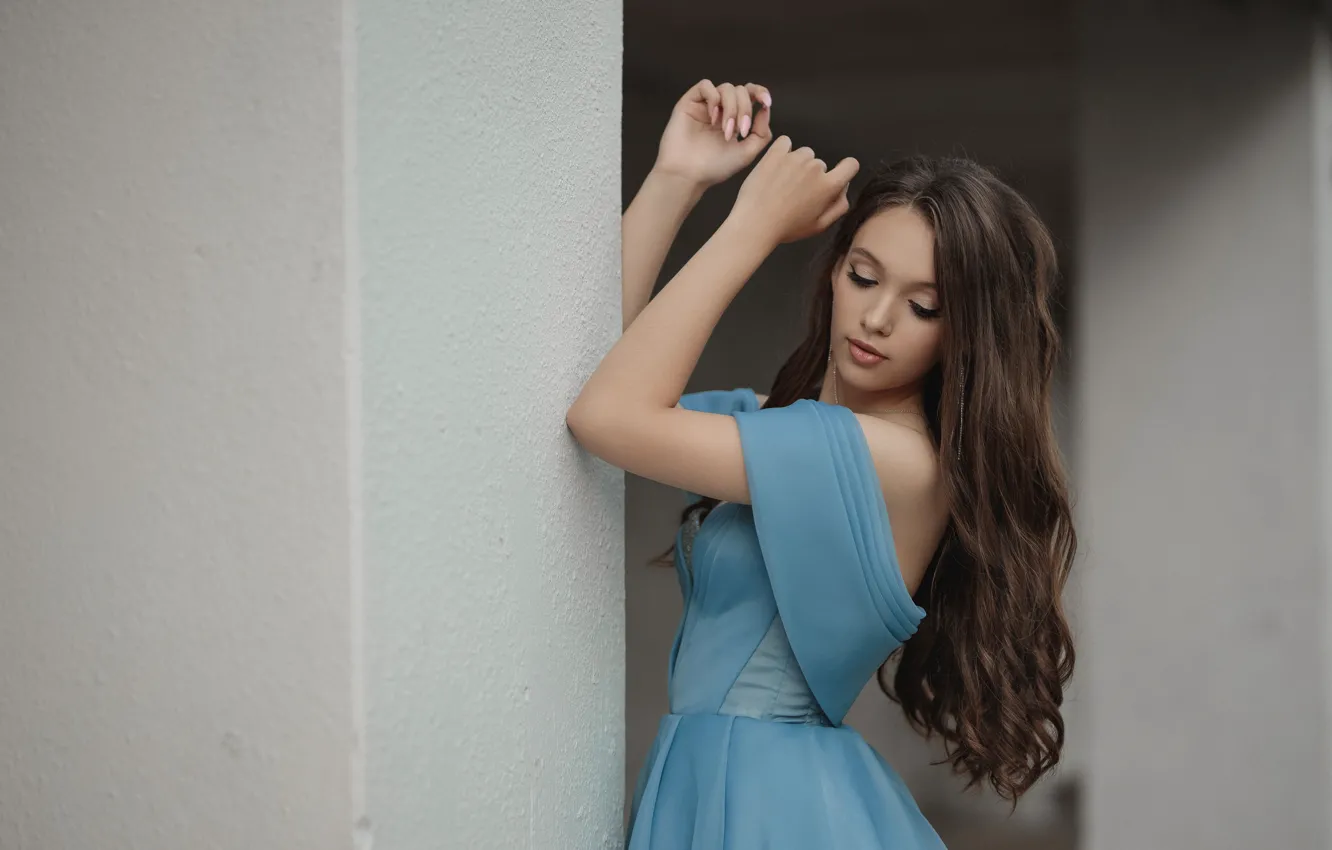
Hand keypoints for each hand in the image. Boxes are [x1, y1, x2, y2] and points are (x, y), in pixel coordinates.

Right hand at [652, 80, 773, 188]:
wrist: (687, 174)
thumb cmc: (714, 167)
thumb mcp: (747, 153)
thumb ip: (761, 133)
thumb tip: (765, 109)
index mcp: (735, 119)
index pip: (751, 95)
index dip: (761, 93)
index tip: (766, 103)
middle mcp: (721, 110)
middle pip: (741, 91)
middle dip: (745, 109)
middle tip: (739, 131)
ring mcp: (705, 105)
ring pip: (726, 88)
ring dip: (731, 108)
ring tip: (725, 129)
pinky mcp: (690, 102)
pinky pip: (705, 85)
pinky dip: (714, 98)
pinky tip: (712, 117)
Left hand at [727, 136, 858, 245]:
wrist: (755, 223)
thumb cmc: (786, 228)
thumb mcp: (819, 226)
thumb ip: (839, 206)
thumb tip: (844, 189)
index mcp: (829, 186)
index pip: (851, 165)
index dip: (845, 170)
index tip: (835, 175)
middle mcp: (815, 168)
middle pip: (820, 164)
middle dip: (811, 175)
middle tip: (795, 193)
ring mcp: (795, 158)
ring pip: (803, 154)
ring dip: (796, 164)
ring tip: (782, 183)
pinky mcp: (776, 153)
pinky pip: (785, 142)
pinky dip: (782, 151)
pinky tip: (775, 167)